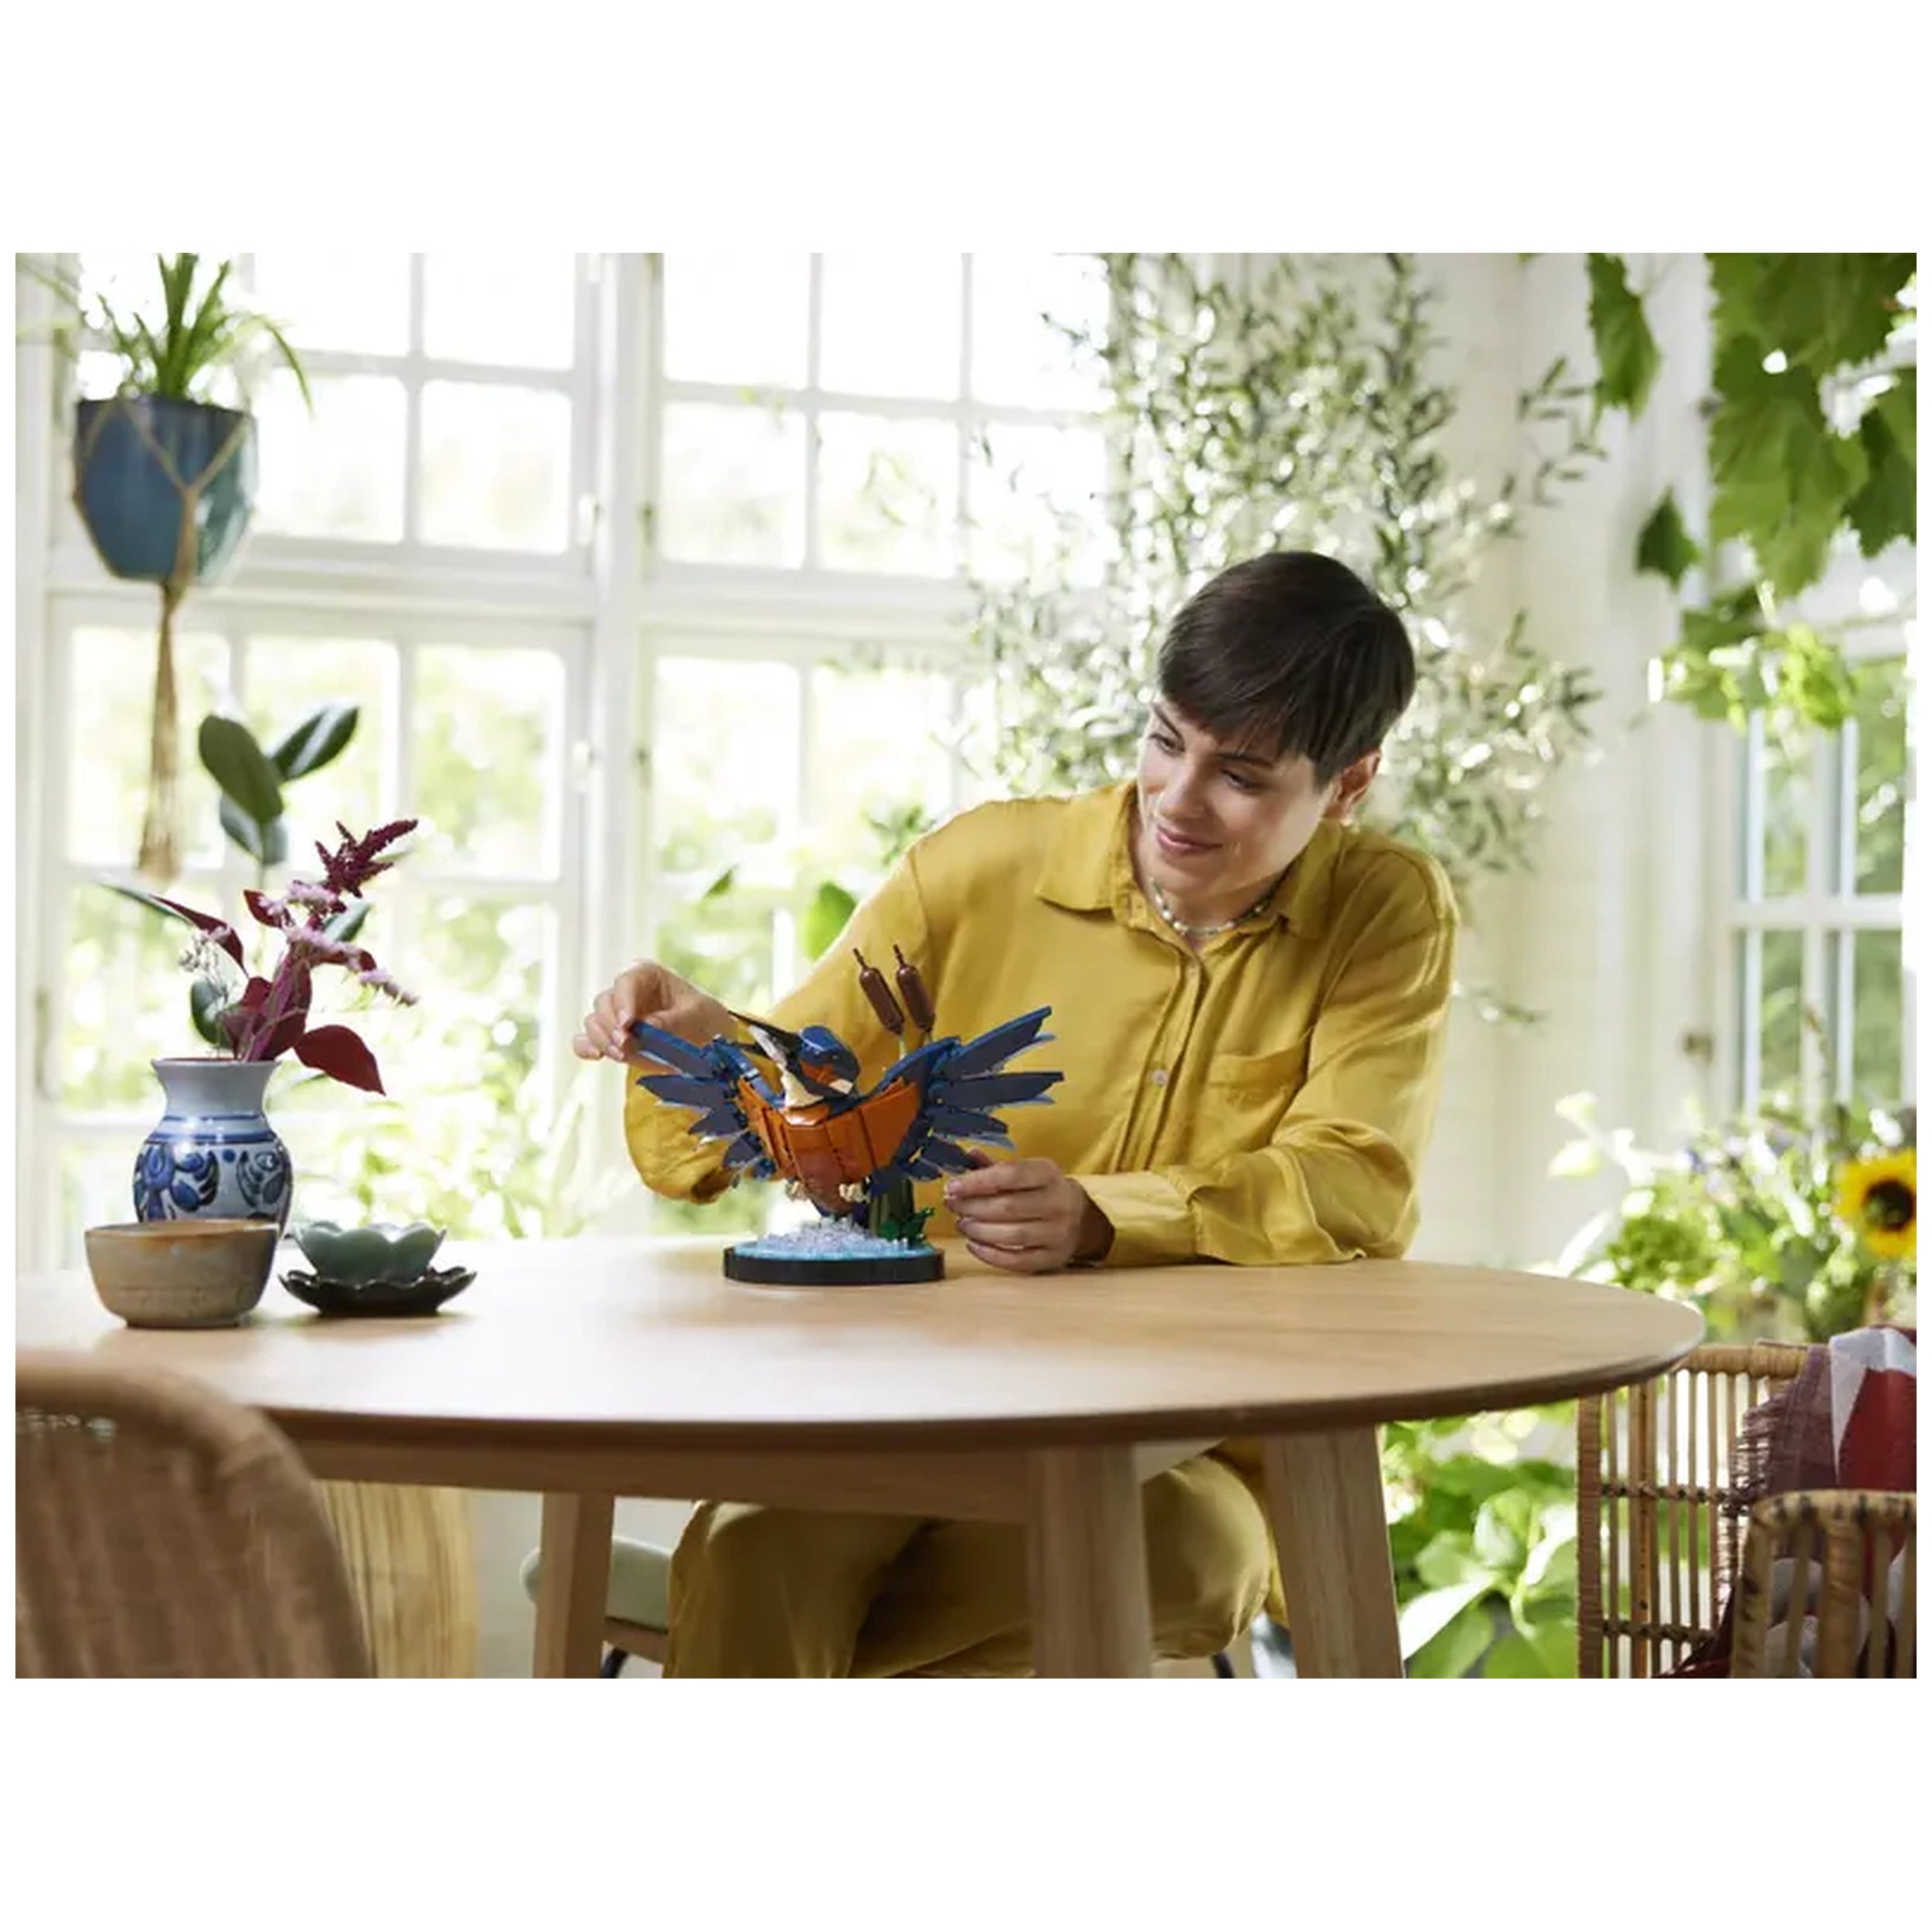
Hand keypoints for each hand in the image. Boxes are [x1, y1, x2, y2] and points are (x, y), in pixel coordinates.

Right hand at [573, 959, 732, 1063]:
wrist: (707, 1042)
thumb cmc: (704, 1019)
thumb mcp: (698, 1015)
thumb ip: (673, 1020)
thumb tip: (647, 1026)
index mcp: (648, 976)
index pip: (627, 982)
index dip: (624, 1001)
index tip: (628, 1023)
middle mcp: (627, 993)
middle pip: (604, 1003)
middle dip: (611, 1025)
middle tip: (626, 1044)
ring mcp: (616, 1017)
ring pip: (594, 1022)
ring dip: (603, 1039)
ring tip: (621, 1055)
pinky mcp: (611, 1039)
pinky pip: (587, 1040)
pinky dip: (586, 1048)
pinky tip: (596, 1057)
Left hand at [944, 1156, 1112, 1273]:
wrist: (1081, 1218)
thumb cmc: (1044, 1192)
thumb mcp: (1027, 1172)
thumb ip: (996, 1167)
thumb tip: (968, 1155)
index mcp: (1049, 1174)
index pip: (1011, 1175)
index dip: (978, 1181)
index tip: (952, 1186)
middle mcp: (1058, 1203)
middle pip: (1008, 1207)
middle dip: (973, 1207)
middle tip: (952, 1205)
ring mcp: (1057, 1233)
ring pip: (1012, 1235)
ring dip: (979, 1230)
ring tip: (962, 1223)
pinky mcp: (1052, 1257)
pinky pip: (1017, 1261)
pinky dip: (990, 1254)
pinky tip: (974, 1244)